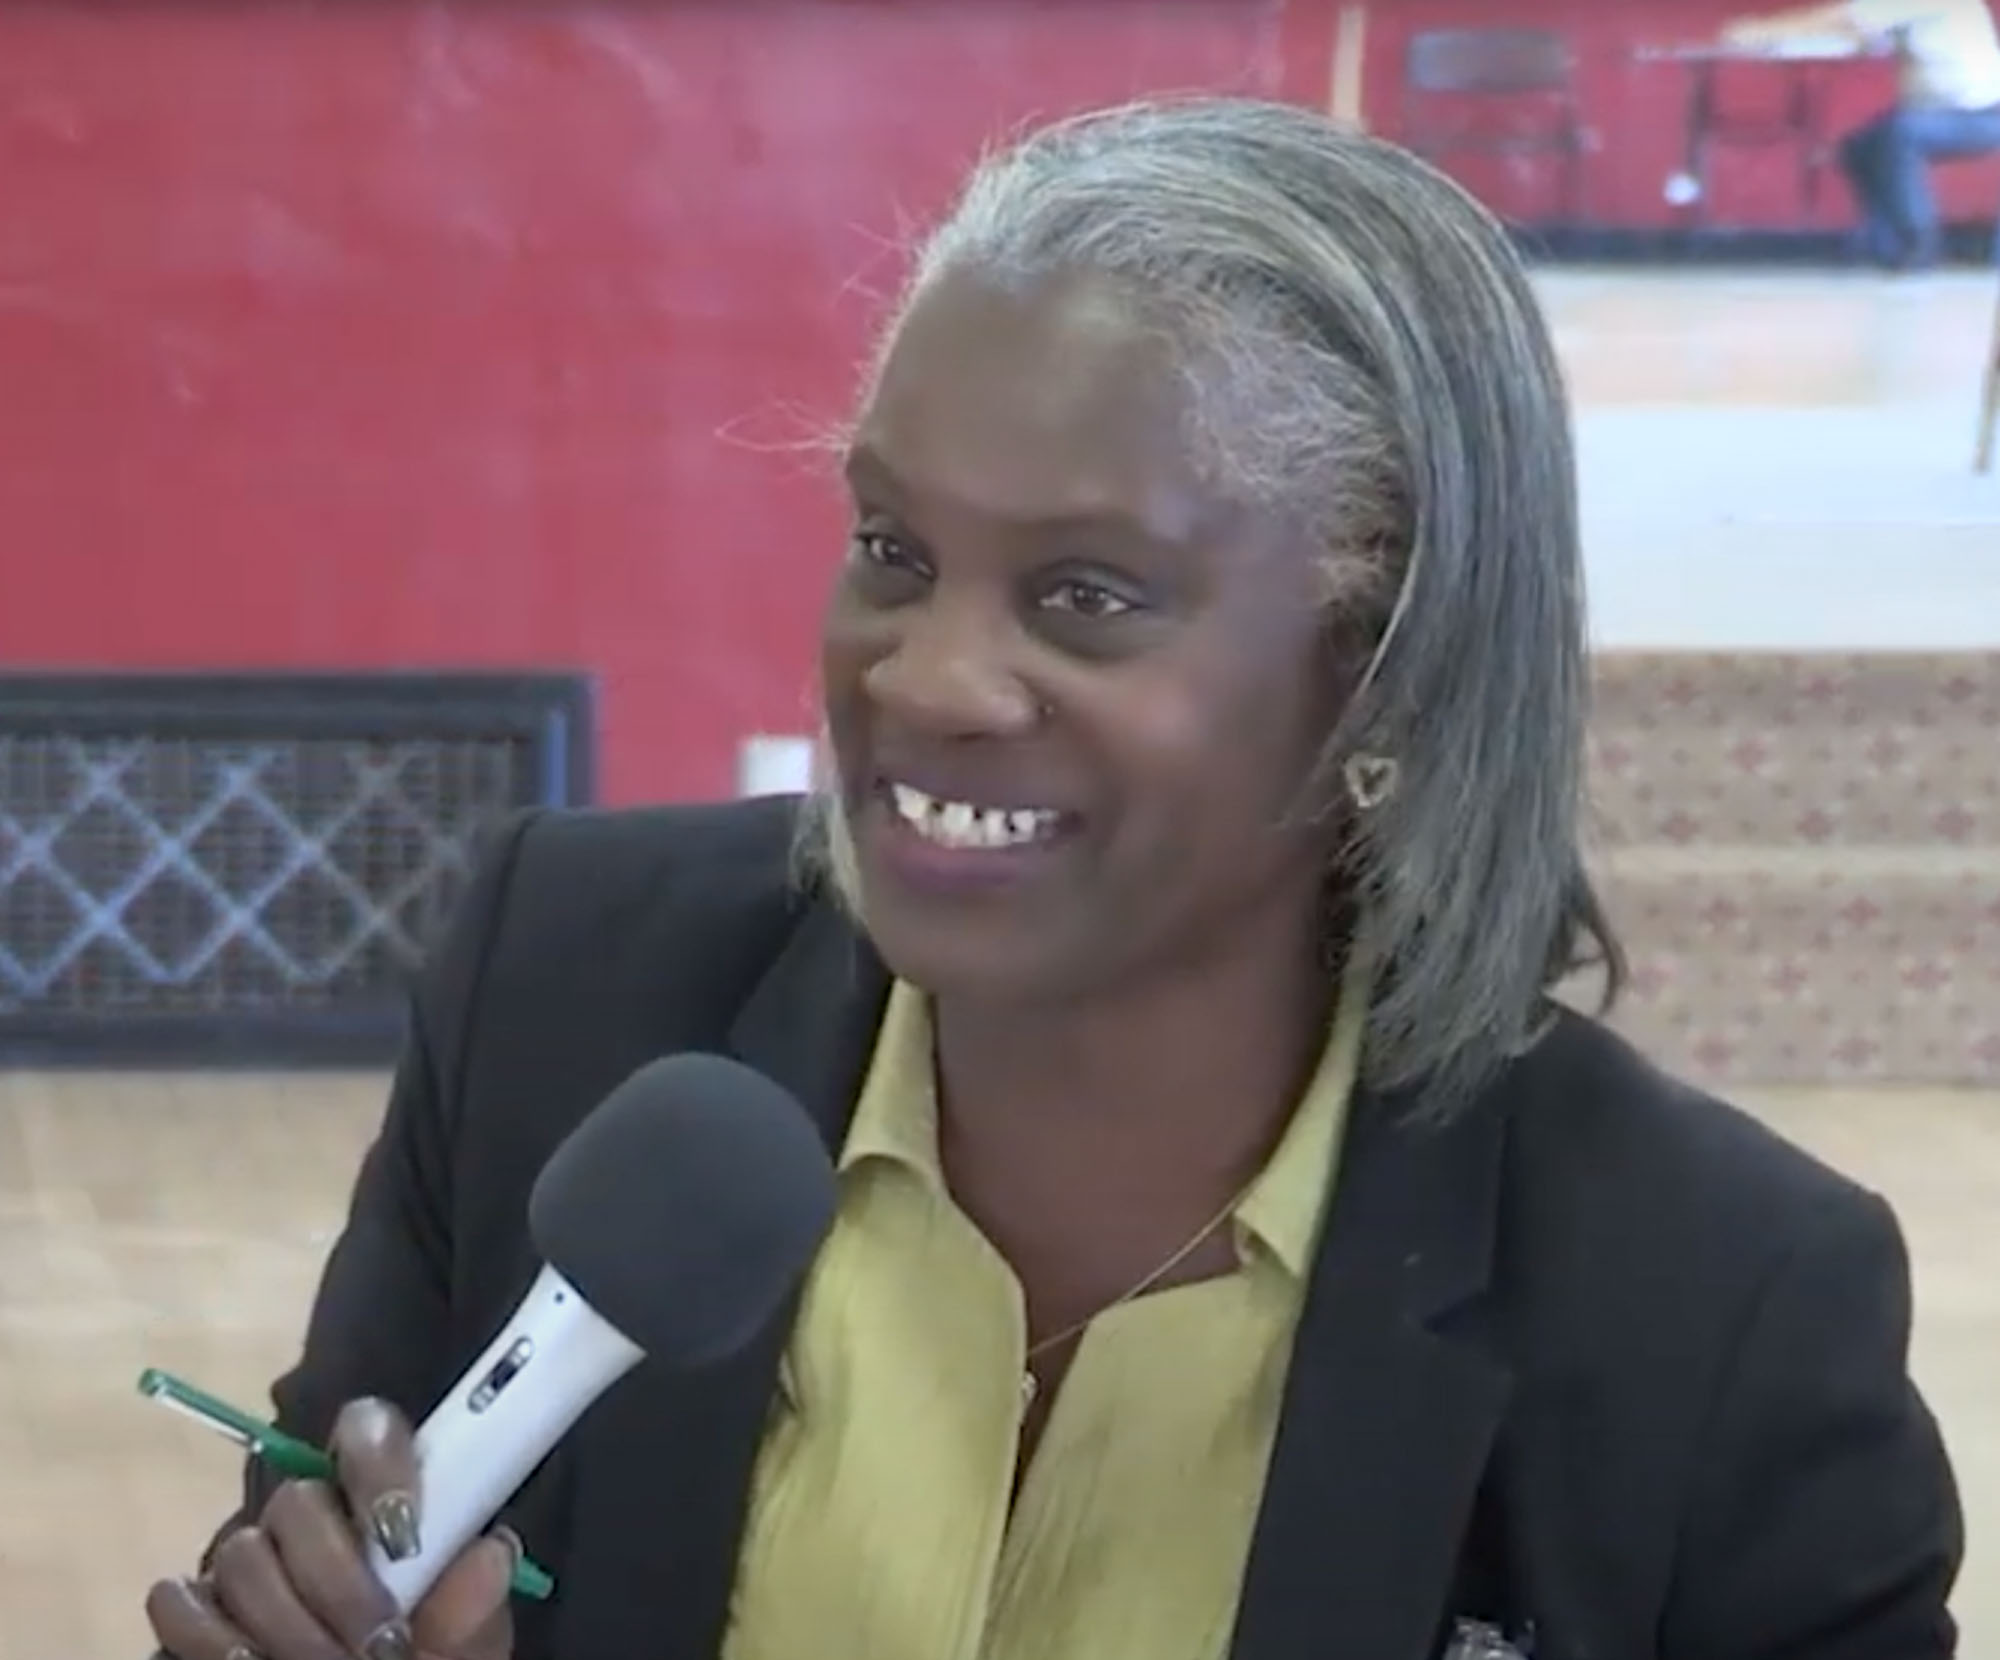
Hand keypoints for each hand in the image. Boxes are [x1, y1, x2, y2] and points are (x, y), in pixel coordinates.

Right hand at [145, 1397, 515, 1659]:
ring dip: (286, 1625)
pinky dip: (214, 1642)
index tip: (404, 1537)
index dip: (381, 1468)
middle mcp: (312, 1511)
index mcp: (385, 1495)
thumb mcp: (467, 1642)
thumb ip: (474, 1607)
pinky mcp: (195, 1604)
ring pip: (241, 1555)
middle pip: (297, 1502)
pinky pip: (181, 1603)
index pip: (368, 1428)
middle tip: (382, 1644)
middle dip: (338, 1583)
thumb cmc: (433, 1656)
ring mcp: (249, 1556)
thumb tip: (488, 1558)